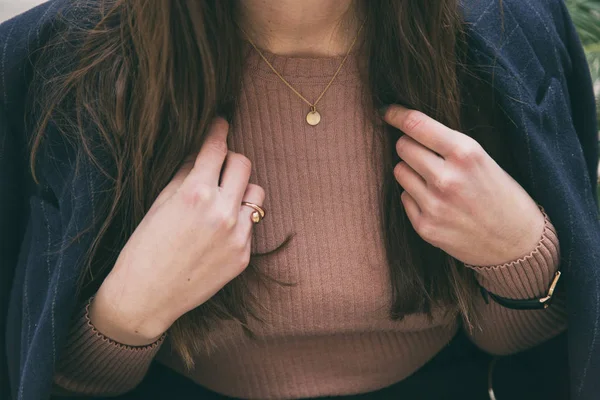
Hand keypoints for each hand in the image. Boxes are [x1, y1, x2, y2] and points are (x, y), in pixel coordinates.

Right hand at [90, 118, 264, 344]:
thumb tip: (202, 152)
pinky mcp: (244, 255)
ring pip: (256, 193)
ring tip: (222, 200)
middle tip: (219, 165)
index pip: (217, 147)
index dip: (218, 129)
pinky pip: (251, 224)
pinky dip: (238, 220)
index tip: (221, 122)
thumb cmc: (144, 248)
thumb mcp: (160, 203)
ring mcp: (237, 234)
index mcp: (196, 193)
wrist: (146, 296)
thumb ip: (186, 174)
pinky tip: (217, 231)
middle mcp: (221, 211)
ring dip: (241, 190)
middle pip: (244, 163)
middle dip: (231, 159)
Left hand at [382, 105, 544, 266]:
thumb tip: (410, 130)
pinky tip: (437, 203)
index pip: (416, 125)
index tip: (386, 111)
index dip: (396, 114)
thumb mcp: (484, 159)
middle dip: (409, 145)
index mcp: (465, 153)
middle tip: (424, 153)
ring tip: (434, 180)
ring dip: (411, 171)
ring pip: (399, 171)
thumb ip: (449, 145)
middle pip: (402, 147)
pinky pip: (404, 198)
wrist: (518, 244)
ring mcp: (433, 204)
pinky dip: (414, 196)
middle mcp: (446, 178)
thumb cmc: (503, 196)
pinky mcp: (425, 227)